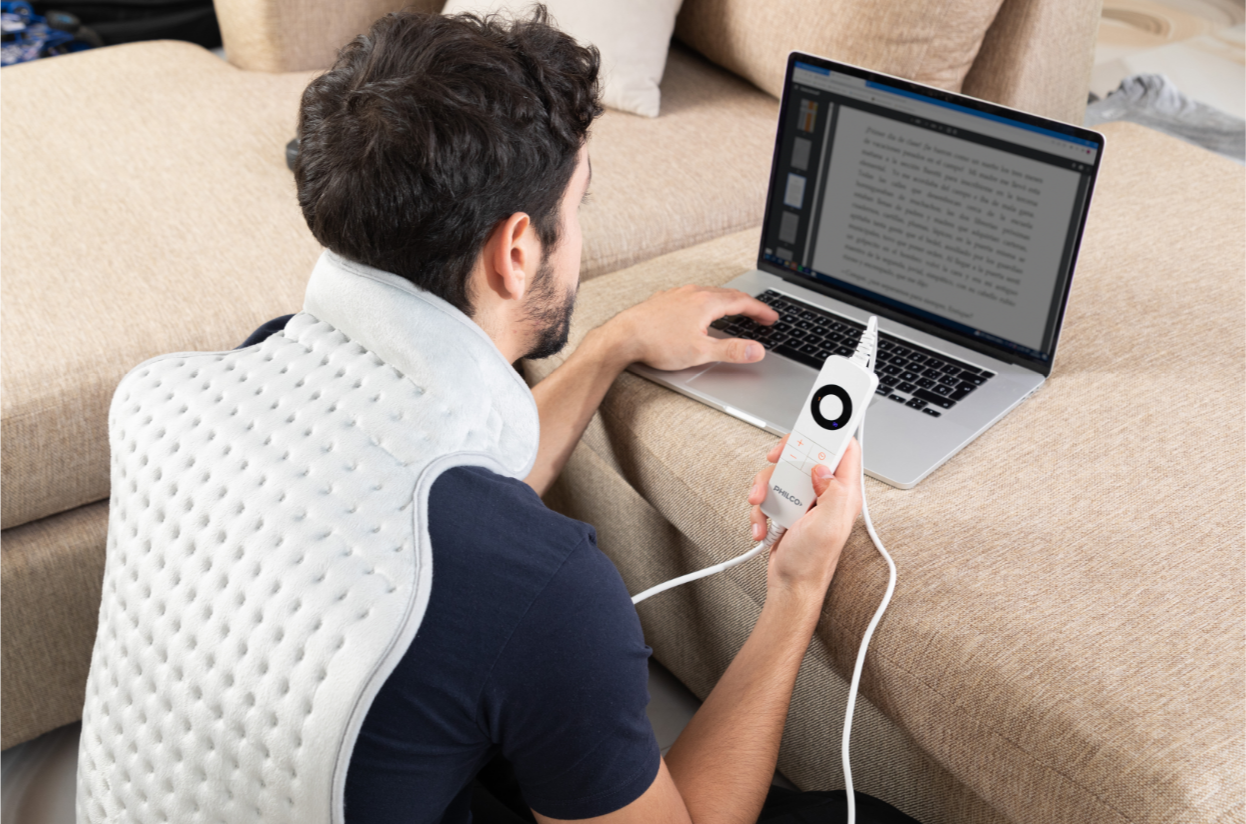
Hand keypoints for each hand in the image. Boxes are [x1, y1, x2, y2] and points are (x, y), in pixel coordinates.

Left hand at [602, 285, 778, 371]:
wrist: (622, 337)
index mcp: (706, 302)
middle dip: (747, 305)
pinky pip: (694, 296)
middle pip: (728, 294)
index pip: (742, 302)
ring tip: (736, 311)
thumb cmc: (658, 344)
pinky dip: (708, 302)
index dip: (761, 310)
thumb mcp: (700, 352)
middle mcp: (693, 293)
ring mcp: (678, 294)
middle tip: (760, 315)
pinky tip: (702, 311)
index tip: (772, 317)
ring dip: (728, 301)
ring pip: (710, 293)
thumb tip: (756, 350)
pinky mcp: (665, 300)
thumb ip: (731, 350)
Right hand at [746, 435, 862, 598]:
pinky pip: (769, 493)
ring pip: (782, 472)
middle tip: (777, 461)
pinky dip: (760, 508)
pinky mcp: (787, 507)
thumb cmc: (811, 564)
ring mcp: (805, 500)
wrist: (790, 586)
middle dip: (786, 458)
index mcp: (843, 493)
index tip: (814, 421)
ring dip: (766, 487)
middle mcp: (825, 493)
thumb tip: (822, 467)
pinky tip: (764, 525)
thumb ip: (832, 491)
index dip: (831, 431)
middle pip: (807, 454)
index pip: (845, 449)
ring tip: (762, 505)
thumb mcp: (828, 526)